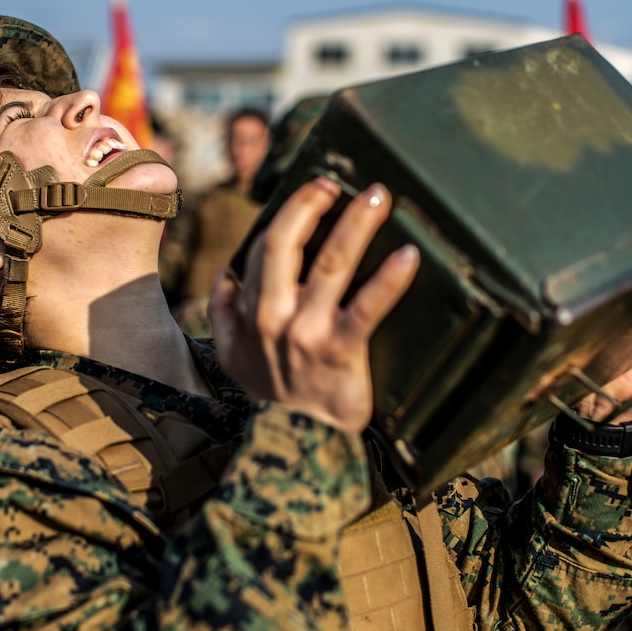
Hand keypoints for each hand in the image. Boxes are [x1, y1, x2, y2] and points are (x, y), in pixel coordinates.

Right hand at [208, 178, 419, 433]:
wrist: (296, 447)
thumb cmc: (272, 396)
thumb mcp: (231, 358)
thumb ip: (223, 316)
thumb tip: (225, 278)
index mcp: (251, 311)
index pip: (267, 247)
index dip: (294, 212)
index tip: (320, 190)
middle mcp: (275, 316)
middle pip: (289, 244)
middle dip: (314, 205)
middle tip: (344, 184)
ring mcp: (307, 333)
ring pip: (331, 265)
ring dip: (355, 226)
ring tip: (379, 198)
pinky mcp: (340, 352)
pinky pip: (367, 308)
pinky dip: (388, 280)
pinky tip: (408, 256)